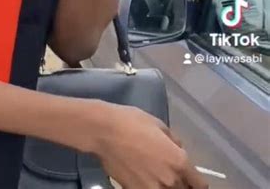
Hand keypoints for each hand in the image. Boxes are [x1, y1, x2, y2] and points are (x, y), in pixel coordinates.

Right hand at [89, 102, 207, 188]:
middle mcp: (170, 180)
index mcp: (179, 161)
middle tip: (170, 173)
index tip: (192, 179)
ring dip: (166, 186)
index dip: (197, 183)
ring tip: (156, 176)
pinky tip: (143, 178)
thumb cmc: (132, 122)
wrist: (104, 131)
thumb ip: (173, 141)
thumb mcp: (158, 124)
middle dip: (182, 184)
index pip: (199, 185)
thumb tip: (177, 149)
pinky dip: (150, 187)